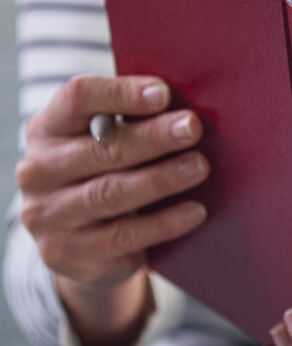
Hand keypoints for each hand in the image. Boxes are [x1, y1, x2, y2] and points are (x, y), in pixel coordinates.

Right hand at [15, 74, 209, 345]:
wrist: (82, 246)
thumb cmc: (107, 174)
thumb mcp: (109, 143)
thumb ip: (135, 123)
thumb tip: (186, 110)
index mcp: (48, 127)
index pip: (78, 98)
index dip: (121, 93)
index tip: (162, 93)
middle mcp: (39, 169)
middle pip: (102, 147)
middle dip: (153, 137)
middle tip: (192, 128)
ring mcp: (47, 214)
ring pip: (111, 192)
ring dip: (161, 178)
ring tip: (199, 166)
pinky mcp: (67, 252)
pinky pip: (123, 235)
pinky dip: (163, 223)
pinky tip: (195, 211)